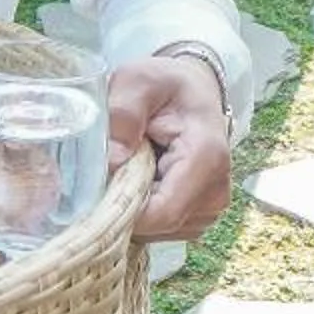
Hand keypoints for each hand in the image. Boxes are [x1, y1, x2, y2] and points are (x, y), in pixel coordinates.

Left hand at [106, 55, 233, 241]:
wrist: (193, 91)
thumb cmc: (165, 85)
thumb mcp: (138, 81)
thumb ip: (123, 113)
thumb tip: (113, 161)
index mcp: (206, 157)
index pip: (162, 212)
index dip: (123, 209)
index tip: (96, 186)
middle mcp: (216, 191)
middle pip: (157, 226)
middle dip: (124, 205)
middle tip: (109, 167)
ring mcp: (210, 209)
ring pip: (157, 232)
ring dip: (133, 207)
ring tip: (130, 168)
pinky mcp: (199, 217)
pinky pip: (161, 229)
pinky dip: (143, 210)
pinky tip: (140, 180)